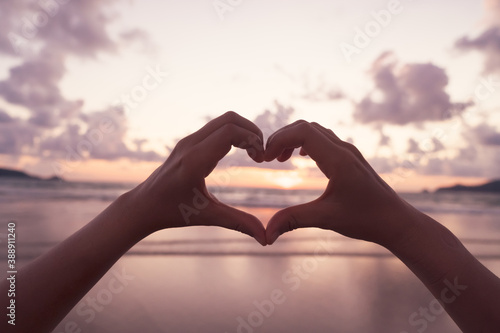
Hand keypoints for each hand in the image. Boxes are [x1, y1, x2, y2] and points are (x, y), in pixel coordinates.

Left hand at [124, 111, 266, 244]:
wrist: (143, 205)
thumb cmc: (172, 212)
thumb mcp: (208, 217)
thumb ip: (238, 223)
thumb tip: (266, 238)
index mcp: (195, 161)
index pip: (230, 131)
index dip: (252, 139)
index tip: (260, 159)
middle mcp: (190, 145)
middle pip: (230, 119)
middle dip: (252, 132)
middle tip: (260, 154)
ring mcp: (188, 141)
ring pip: (223, 120)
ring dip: (243, 131)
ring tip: (253, 154)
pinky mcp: (188, 142)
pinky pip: (216, 127)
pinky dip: (233, 133)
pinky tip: (239, 152)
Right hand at [264, 120, 415, 245]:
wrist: (396, 221)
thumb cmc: (366, 220)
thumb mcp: (326, 219)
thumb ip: (293, 221)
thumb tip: (266, 235)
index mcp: (338, 159)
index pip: (303, 132)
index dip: (279, 139)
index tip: (265, 159)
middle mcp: (343, 149)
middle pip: (305, 127)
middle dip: (282, 138)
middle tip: (267, 159)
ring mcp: (348, 151)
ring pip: (315, 131)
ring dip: (293, 139)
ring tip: (279, 159)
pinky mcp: (350, 158)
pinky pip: (323, 139)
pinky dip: (305, 143)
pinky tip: (300, 158)